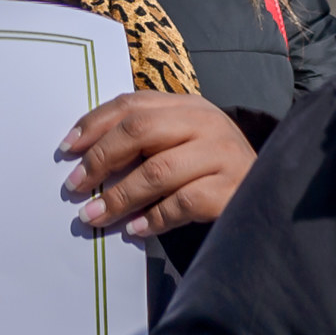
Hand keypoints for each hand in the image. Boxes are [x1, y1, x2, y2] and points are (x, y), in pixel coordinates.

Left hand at [58, 91, 256, 237]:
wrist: (269, 195)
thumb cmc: (211, 171)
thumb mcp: (180, 144)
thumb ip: (144, 142)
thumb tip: (83, 161)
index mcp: (188, 105)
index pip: (132, 104)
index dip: (94, 124)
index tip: (66, 149)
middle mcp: (206, 122)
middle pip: (141, 130)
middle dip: (101, 159)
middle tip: (75, 186)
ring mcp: (222, 153)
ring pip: (158, 171)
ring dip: (119, 197)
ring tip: (93, 217)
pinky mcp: (232, 187)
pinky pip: (182, 202)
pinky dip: (153, 218)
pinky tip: (134, 230)